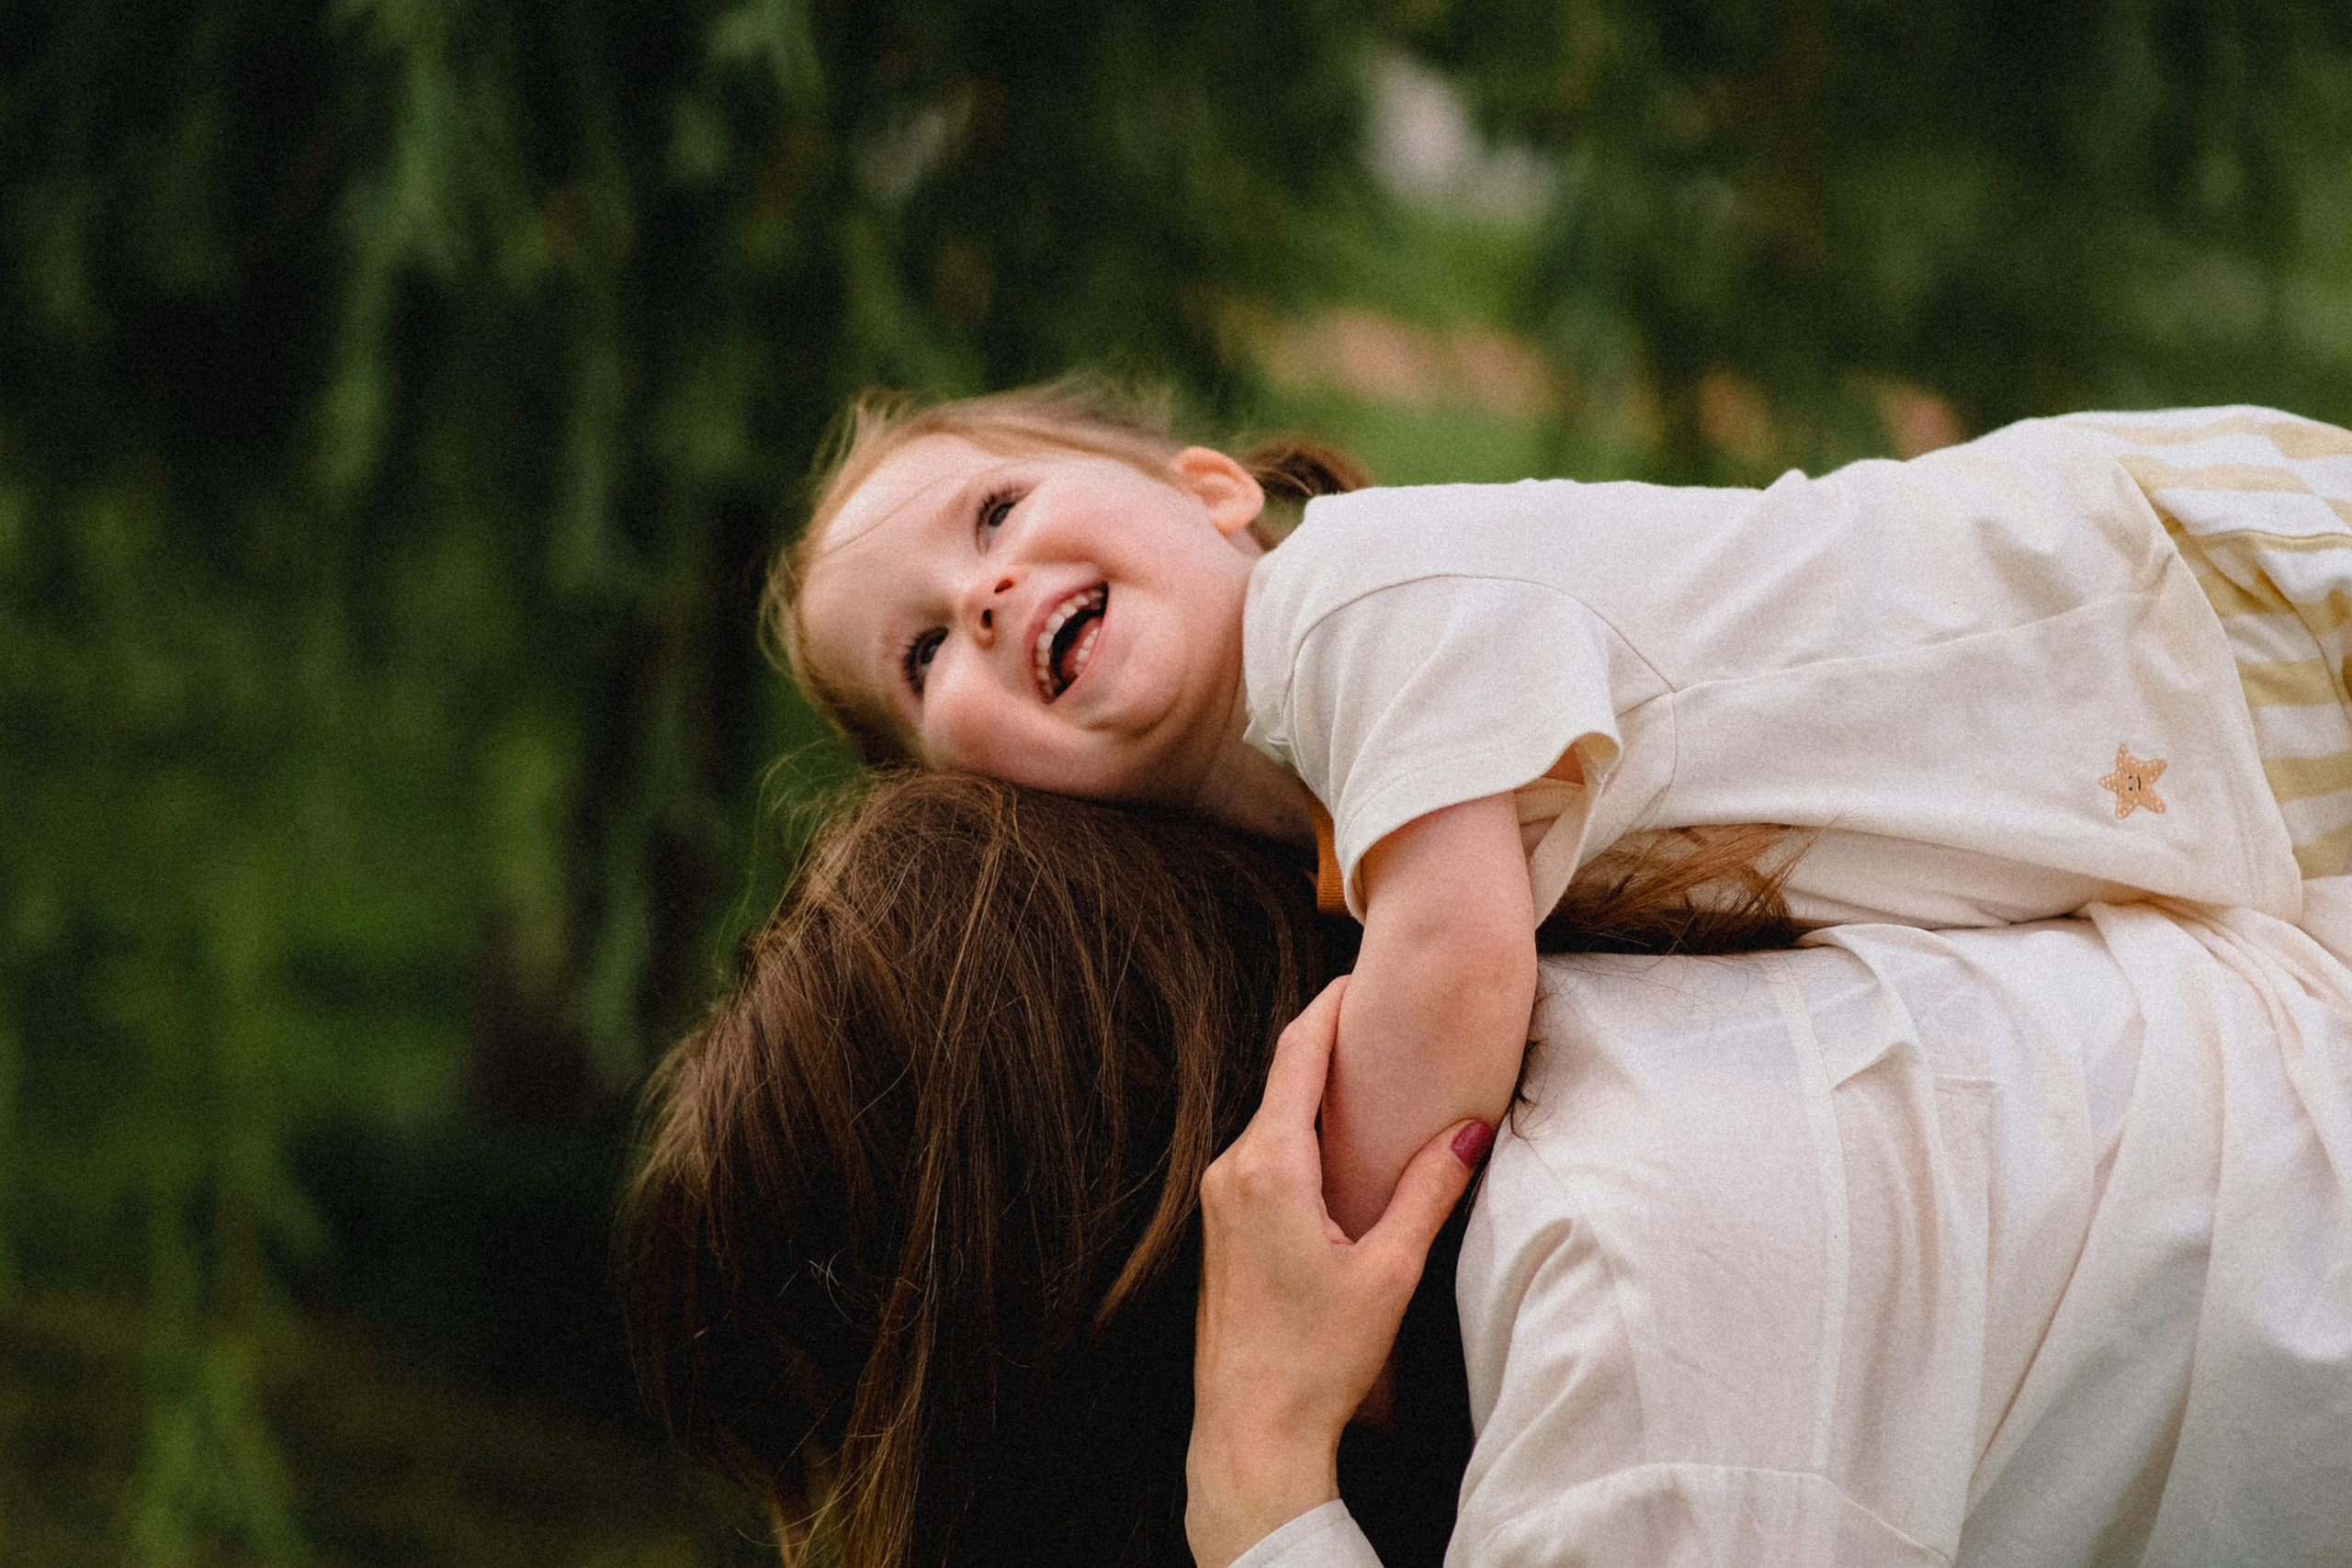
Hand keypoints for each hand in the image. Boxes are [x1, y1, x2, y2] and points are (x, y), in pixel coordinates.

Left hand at [1186, 975, 1492, 1567]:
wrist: (1251, 1430)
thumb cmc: (1318, 1356)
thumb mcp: (1389, 1269)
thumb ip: (1429, 1190)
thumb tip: (1469, 1127)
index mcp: (1269, 1167)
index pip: (1298, 1056)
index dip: (1330, 1008)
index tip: (1361, 975)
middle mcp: (1233, 1170)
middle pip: (1284, 1080)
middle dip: (1330, 1042)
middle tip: (1379, 1010)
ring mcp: (1220, 1199)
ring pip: (1273, 1119)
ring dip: (1315, 1090)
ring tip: (1369, 1067)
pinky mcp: (1222, 1226)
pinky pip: (1263, 1154)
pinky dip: (1300, 1131)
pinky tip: (1338, 1140)